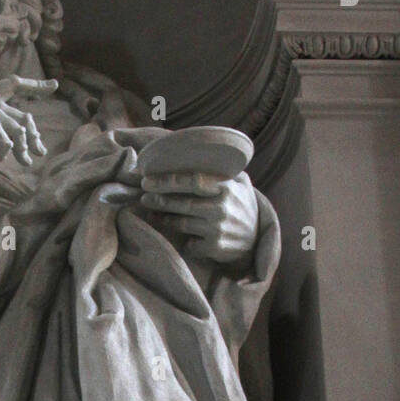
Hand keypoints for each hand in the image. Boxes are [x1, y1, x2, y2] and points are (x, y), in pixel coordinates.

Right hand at [0, 75, 57, 167]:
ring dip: (24, 151)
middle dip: (35, 137)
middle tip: (40, 152)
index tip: (54, 84)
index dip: (37, 85)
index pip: (18, 85)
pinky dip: (3, 156)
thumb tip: (8, 143)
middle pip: (26, 119)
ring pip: (20, 133)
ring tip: (25, 163)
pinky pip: (6, 144)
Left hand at [140, 170, 258, 264]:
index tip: (148, 181)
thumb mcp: (242, 184)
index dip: (167, 181)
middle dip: (159, 200)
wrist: (256, 239)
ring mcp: (217, 228)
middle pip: (182, 203)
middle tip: (144, 197)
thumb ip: (225, 170)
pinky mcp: (214, 247)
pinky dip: (184, 240)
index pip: (192, 181)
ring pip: (182, 223)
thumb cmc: (243, 207)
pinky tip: (178, 235)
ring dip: (165, 218)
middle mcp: (222, 208)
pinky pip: (190, 243)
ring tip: (153, 212)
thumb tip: (201, 153)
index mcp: (226, 188)